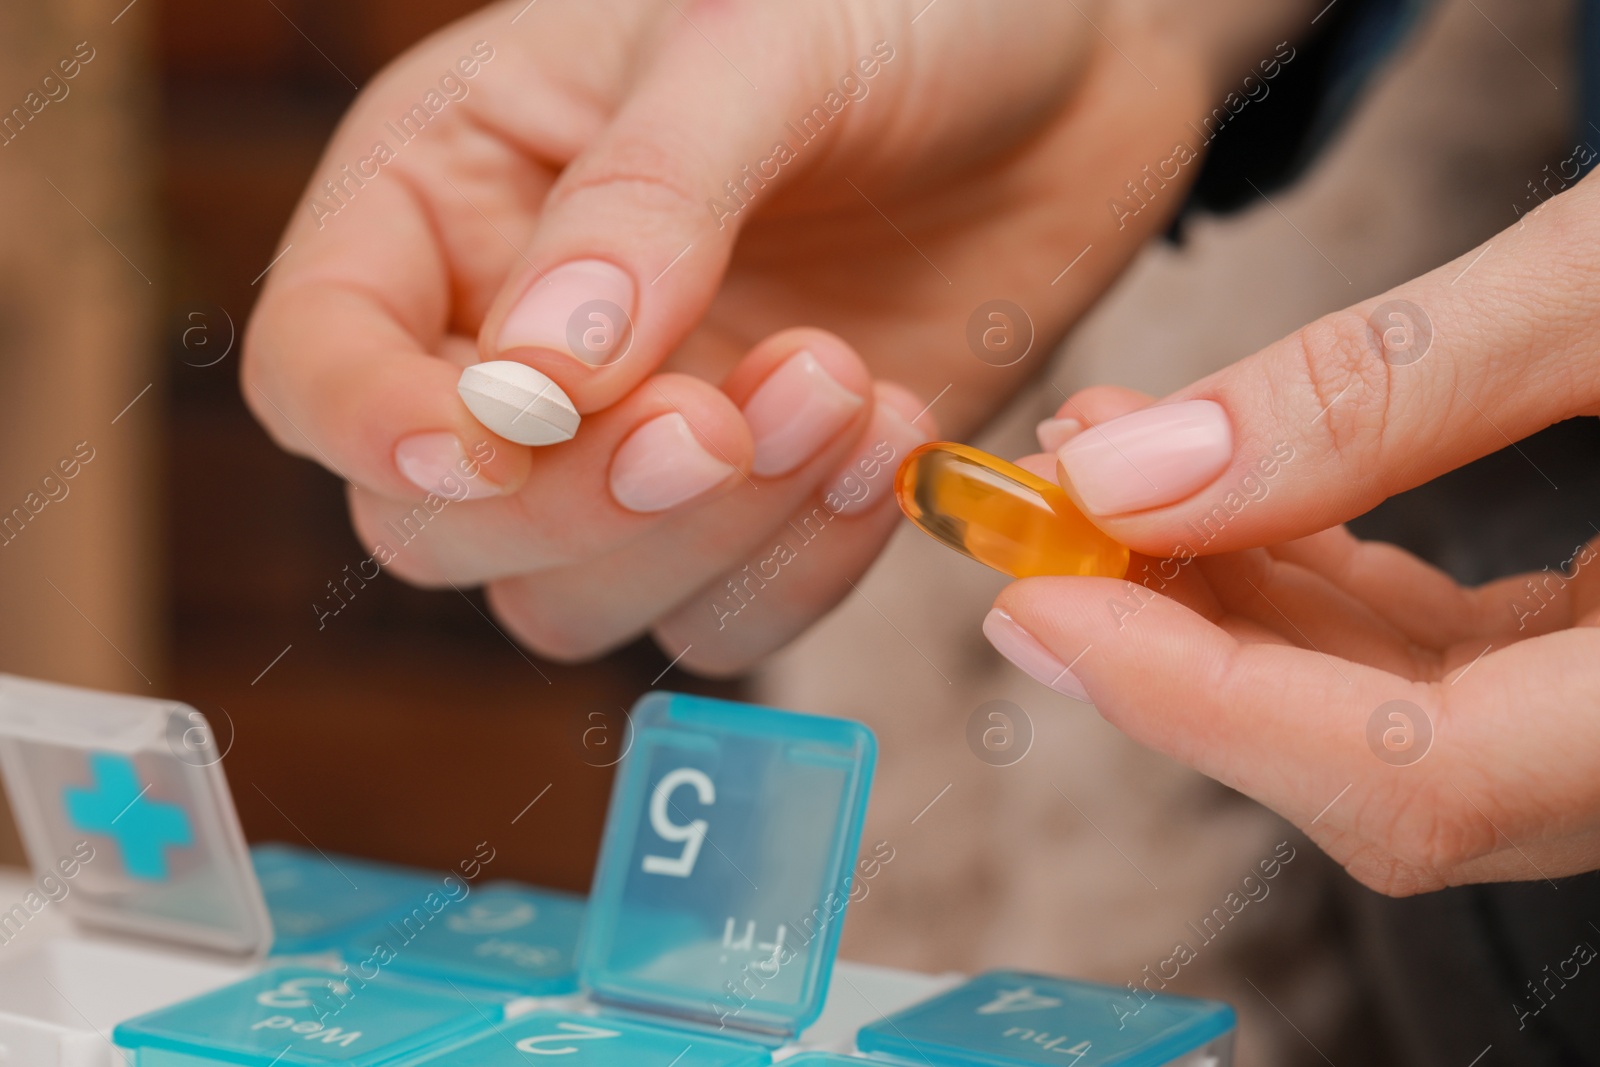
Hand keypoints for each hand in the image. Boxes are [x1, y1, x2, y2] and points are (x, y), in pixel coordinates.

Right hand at [243, 0, 1298, 671]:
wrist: (1068, 62)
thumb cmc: (897, 2)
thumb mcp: (752, 48)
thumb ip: (639, 206)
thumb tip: (532, 385)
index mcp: (446, 194)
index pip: (319, 362)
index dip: (374, 429)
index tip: (484, 444)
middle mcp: (514, 340)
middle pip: (438, 526)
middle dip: (577, 502)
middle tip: (723, 416)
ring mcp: (634, 438)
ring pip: (572, 600)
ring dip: (703, 539)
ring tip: (841, 386)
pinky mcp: (758, 504)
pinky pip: (725, 615)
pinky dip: (799, 569)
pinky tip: (887, 439)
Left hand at [988, 175, 1599, 893]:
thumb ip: (1384, 388)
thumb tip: (1135, 472)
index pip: (1412, 773)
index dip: (1194, 700)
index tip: (1036, 599)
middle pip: (1383, 765)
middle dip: (1181, 651)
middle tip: (1038, 536)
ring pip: (1400, 712)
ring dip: (1230, 600)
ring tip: (1103, 469)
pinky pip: (1449, 655)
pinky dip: (1318, 574)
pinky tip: (1222, 482)